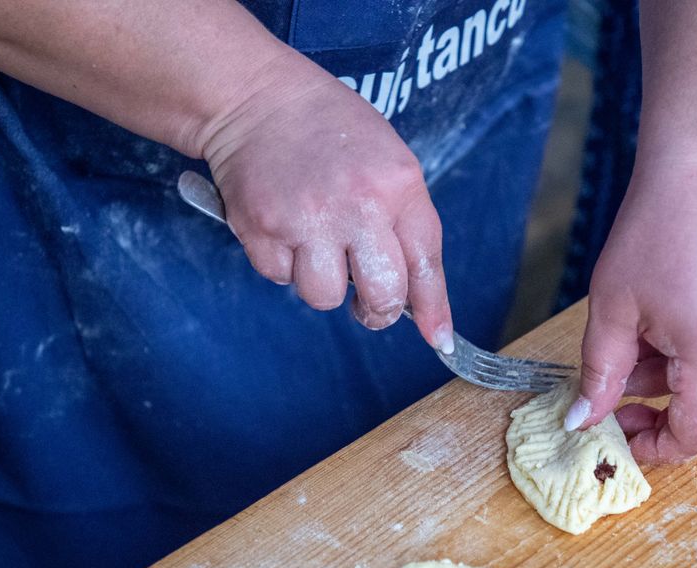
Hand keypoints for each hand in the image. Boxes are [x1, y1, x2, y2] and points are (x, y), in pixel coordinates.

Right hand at [200, 49, 453, 349]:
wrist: (257, 98)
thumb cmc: (331, 131)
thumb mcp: (389, 163)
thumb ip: (405, 222)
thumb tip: (415, 295)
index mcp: (398, 186)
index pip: (426, 264)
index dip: (433, 309)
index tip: (439, 340)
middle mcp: (357, 206)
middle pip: (382, 295)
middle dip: (376, 309)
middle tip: (368, 299)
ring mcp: (307, 220)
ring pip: (325, 297)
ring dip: (321, 282)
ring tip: (315, 242)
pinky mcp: (262, 228)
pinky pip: (279, 277)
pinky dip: (282, 262)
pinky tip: (284, 225)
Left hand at [565, 160, 696, 463]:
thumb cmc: (656, 235)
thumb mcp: (613, 312)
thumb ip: (598, 375)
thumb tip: (581, 421)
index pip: (691, 438)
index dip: (651, 449)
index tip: (614, 438)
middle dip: (660, 424)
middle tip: (615, 410)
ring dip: (670, 391)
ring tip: (626, 358)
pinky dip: (689, 367)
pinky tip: (653, 337)